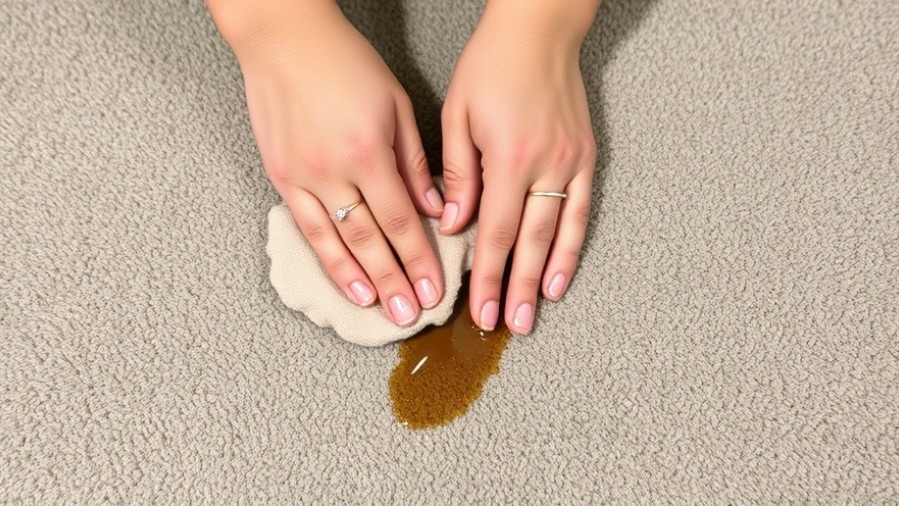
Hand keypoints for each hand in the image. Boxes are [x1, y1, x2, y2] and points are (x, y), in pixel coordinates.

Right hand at [209, 0, 445, 325]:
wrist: (284, 38)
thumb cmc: (345, 62)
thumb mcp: (395, 104)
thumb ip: (415, 162)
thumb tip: (434, 209)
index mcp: (368, 152)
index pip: (400, 221)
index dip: (418, 260)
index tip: (434, 289)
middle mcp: (333, 172)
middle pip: (370, 241)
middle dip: (395, 281)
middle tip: (412, 315)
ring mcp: (302, 177)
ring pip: (336, 243)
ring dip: (361, 281)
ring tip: (379, 310)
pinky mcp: (280, 177)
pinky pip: (307, 229)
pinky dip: (327, 259)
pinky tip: (343, 281)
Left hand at [440, 1, 597, 333]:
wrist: (539, 30)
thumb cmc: (492, 66)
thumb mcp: (458, 115)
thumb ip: (457, 174)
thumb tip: (452, 224)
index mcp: (507, 157)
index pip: (495, 232)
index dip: (487, 275)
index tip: (479, 307)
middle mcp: (544, 165)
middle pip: (528, 242)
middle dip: (516, 288)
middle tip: (508, 324)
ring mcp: (570, 163)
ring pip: (558, 234)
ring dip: (545, 278)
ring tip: (535, 313)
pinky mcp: (585, 157)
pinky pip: (581, 211)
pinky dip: (573, 246)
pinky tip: (563, 274)